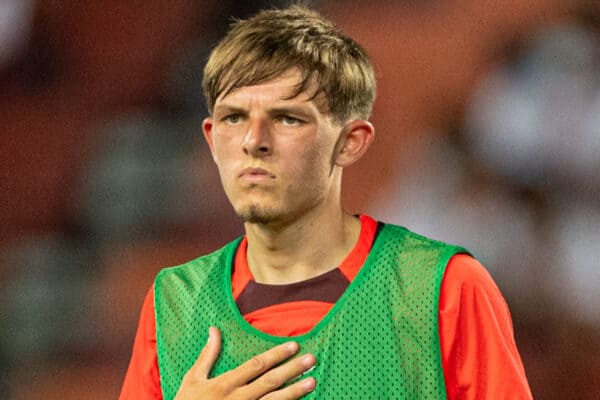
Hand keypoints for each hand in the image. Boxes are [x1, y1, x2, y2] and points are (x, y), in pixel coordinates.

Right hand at [174, 327, 315, 399]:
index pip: (256, 366)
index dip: (276, 355)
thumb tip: (214, 329)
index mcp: (225, 383)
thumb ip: (207, 354)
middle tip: (311, 359)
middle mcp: (238, 399)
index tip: (293, 345)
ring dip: (295, 391)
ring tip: (312, 381)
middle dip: (292, 370)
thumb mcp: (193, 378)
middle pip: (270, 382)